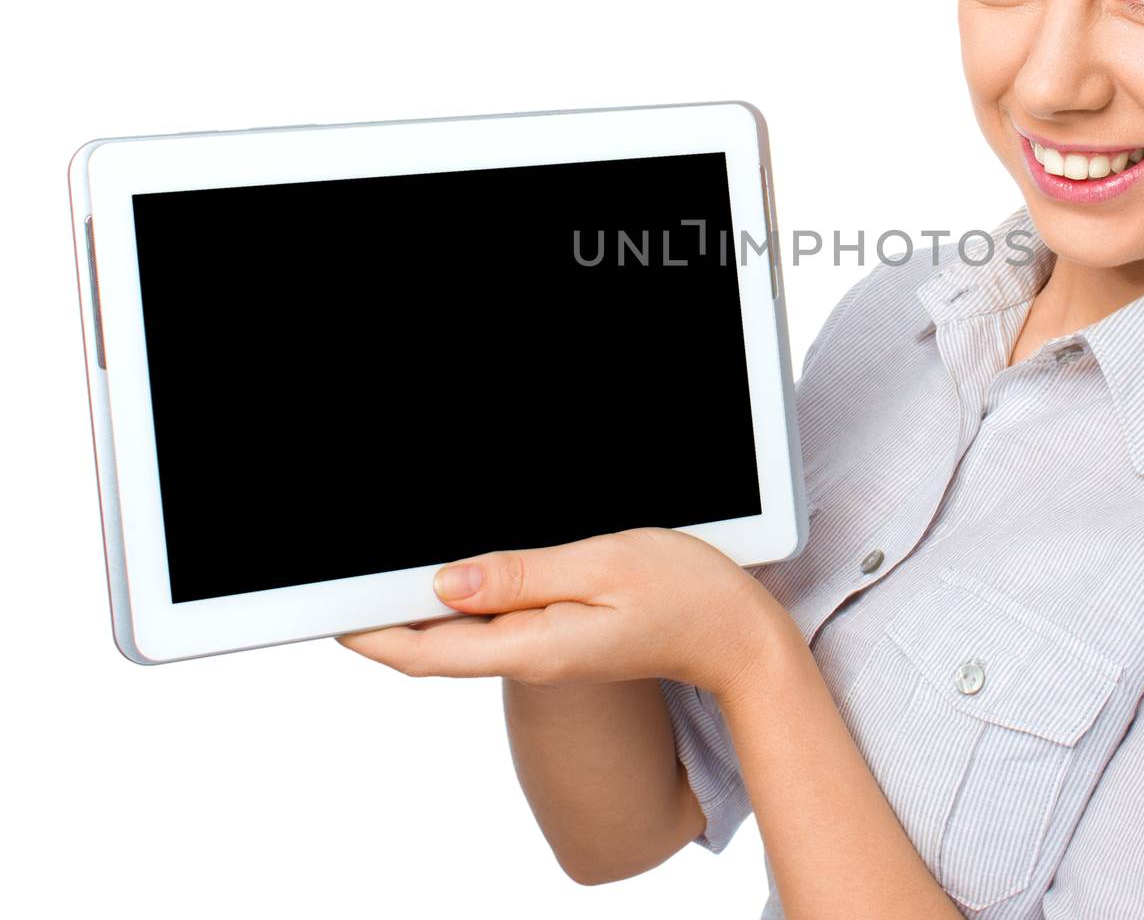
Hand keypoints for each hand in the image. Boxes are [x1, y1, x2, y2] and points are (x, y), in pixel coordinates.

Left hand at [335, 526, 790, 699]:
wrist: (736, 634)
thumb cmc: (685, 593)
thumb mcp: (602, 564)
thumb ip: (521, 575)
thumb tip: (445, 583)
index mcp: (535, 646)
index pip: (427, 651)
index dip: (370, 632)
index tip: (331, 607)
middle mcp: (532, 655)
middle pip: (434, 646)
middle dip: (382, 618)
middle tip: (342, 579)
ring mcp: (545, 648)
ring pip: (462, 633)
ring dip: (420, 606)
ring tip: (385, 568)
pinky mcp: (559, 635)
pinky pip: (495, 623)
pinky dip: (463, 599)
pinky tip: (457, 572)